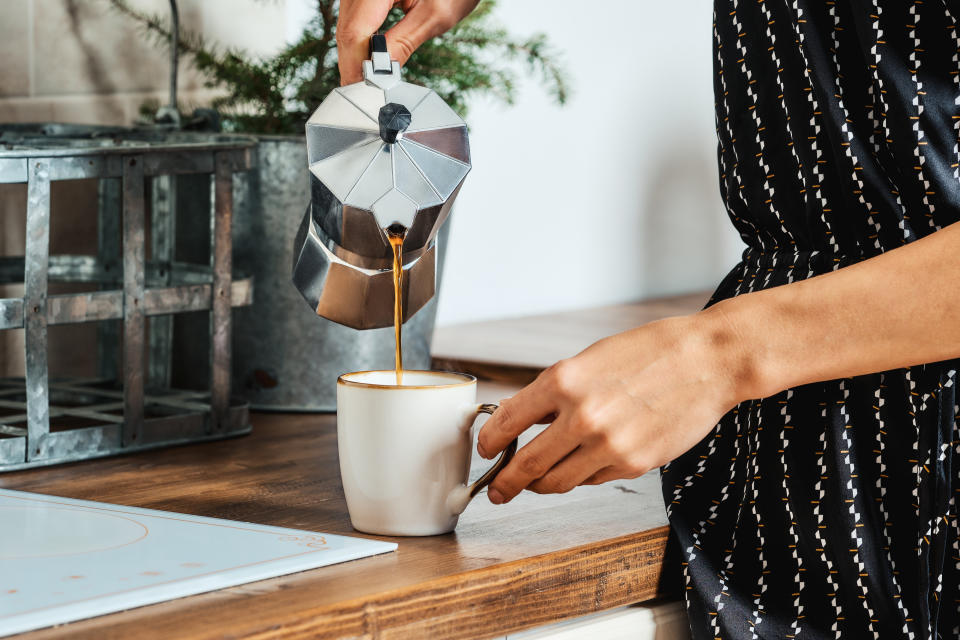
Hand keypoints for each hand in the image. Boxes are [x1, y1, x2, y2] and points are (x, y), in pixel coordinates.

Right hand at [336, 0, 480, 84]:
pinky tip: (371, 58)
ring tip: (369, 79)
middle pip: (347, 30)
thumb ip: (404, 43)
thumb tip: (382, 73)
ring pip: (347, 26)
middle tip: (365, 93)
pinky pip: (353, 18)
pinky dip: (360, 40)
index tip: (363, 92)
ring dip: (356, 55)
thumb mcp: (434, 15)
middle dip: (354, 65)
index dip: (356, 66)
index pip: (355, 32)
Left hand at [476, 311, 748, 503]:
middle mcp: (581, 416)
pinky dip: (581, 475)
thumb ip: (555, 392)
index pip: (507, 422)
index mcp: (563, 381)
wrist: (708, 361)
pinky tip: (584, 463)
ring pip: (557, 482)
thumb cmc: (651, 352)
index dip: (488, 442)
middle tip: (497, 490)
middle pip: (526, 465)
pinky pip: (592, 480)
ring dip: (541, 485)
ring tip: (536, 482)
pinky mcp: (633, 464)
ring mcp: (607, 445)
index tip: (484, 450)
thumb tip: (522, 420)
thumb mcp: (591, 360)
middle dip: (505, 483)